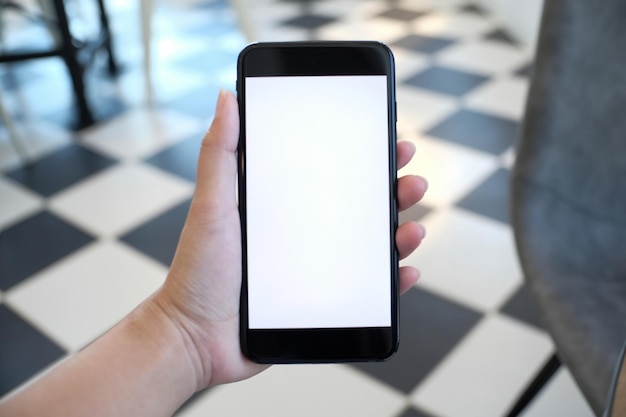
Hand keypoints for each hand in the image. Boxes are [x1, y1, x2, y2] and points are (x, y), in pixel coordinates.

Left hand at [153, 90, 427, 390]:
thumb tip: (227, 98)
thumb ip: (220, 153)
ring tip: (413, 227)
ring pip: (370, 246)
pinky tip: (406, 270)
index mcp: (282, 206)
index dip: (363, 155)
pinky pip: (368, 290)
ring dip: (400, 233)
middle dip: (392, 190)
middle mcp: (304, 234)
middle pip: (359, 206)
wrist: (196, 338)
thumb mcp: (211, 205)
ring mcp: (316, 268)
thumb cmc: (198, 272)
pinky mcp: (323, 302)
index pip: (331, 172)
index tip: (387, 137)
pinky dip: (392, 281)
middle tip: (410, 179)